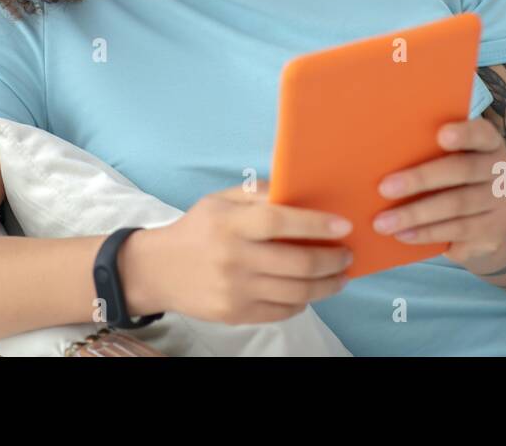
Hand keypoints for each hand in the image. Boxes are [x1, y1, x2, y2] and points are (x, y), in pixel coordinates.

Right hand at [141, 181, 352, 324]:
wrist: (159, 270)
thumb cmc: (198, 229)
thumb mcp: (220, 200)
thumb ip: (258, 195)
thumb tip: (301, 190)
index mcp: (230, 223)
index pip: (279, 221)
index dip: (316, 224)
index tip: (344, 225)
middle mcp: (233, 257)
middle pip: (297, 262)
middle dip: (332, 260)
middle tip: (347, 255)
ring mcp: (234, 290)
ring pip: (296, 292)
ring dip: (327, 285)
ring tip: (339, 276)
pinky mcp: (235, 314)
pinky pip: (282, 312)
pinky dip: (303, 302)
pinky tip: (310, 291)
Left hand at [372, 117, 505, 270]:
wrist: (488, 218)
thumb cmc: (456, 176)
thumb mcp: (452, 158)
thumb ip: (430, 149)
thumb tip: (379, 150)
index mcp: (489, 143)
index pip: (481, 133)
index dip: (464, 134)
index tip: (441, 134)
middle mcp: (501, 171)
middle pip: (462, 171)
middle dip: (420, 179)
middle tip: (384, 188)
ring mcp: (502, 204)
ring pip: (457, 207)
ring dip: (416, 215)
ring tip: (383, 222)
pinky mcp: (495, 233)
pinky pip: (458, 233)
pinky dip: (427, 234)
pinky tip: (403, 235)